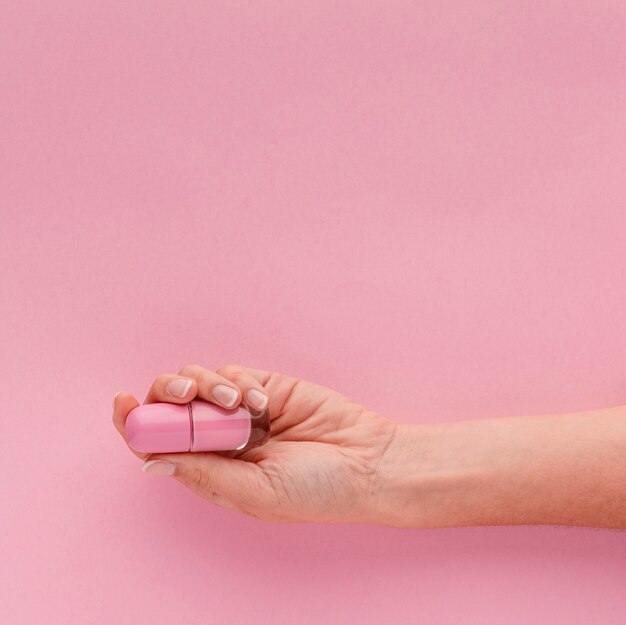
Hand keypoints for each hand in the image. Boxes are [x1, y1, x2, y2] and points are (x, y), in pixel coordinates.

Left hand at [113, 364, 397, 522]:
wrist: (366, 461)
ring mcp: (239, 410)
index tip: (122, 402)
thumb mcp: (255, 493)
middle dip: (169, 395)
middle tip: (188, 398)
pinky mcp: (261, 386)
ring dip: (207, 387)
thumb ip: (202, 473)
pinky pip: (230, 373)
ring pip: (196, 382)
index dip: (134, 422)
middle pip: (169, 407)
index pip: (156, 444)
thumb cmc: (315, 490)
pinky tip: (262, 402)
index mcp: (210, 470)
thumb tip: (148, 462)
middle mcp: (218, 439)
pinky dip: (239, 383)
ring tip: (241, 406)